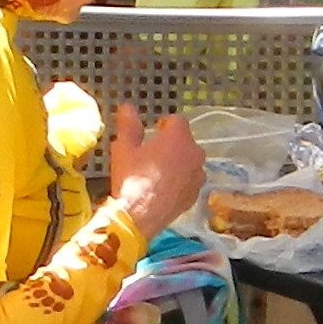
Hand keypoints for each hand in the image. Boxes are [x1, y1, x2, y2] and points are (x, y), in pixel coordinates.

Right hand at [101, 102, 205, 239]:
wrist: (139, 217)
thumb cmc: (131, 178)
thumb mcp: (124, 148)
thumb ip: (128, 124)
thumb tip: (127, 106)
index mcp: (179, 137)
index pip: (176, 120)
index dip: (164, 124)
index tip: (152, 132)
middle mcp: (195, 153)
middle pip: (185, 141)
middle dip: (171, 144)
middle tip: (151, 154)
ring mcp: (198, 175)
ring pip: (189, 162)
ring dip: (178, 163)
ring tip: (157, 173)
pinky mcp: (195, 195)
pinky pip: (189, 181)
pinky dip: (180, 181)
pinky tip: (163, 189)